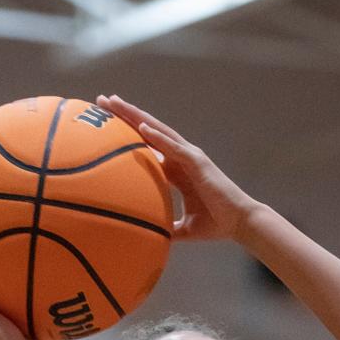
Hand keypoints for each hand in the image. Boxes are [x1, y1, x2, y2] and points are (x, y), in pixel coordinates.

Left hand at [96, 94, 262, 242]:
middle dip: (126, 114)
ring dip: (136, 116)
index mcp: (176, 170)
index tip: (106, 124)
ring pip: (158, 131)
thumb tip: (151, 239)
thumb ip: (167, 228)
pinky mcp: (198, 163)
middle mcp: (181, 158)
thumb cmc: (215, 224)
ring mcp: (190, 157)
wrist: (238, 223)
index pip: (147, 146)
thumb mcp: (184, 227)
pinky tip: (141, 127)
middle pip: (149, 130)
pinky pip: (174, 147)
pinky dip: (158, 137)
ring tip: (114, 102)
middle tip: (102, 100)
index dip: (127, 133)